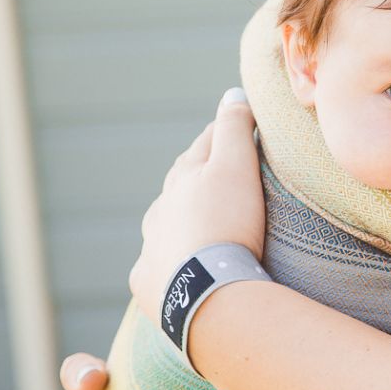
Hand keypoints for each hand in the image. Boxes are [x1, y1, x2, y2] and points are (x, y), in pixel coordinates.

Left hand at [129, 88, 265, 323]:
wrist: (208, 295)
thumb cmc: (226, 224)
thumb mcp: (236, 167)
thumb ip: (234, 128)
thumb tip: (232, 93)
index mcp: (182, 178)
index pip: (205, 144)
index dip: (225, 131)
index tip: (240, 123)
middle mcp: (160, 210)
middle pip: (181, 184)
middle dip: (199, 174)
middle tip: (223, 172)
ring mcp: (152, 248)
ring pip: (165, 224)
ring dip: (181, 218)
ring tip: (201, 222)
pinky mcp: (150, 284)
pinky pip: (158, 266)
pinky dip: (170, 260)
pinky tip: (178, 265)